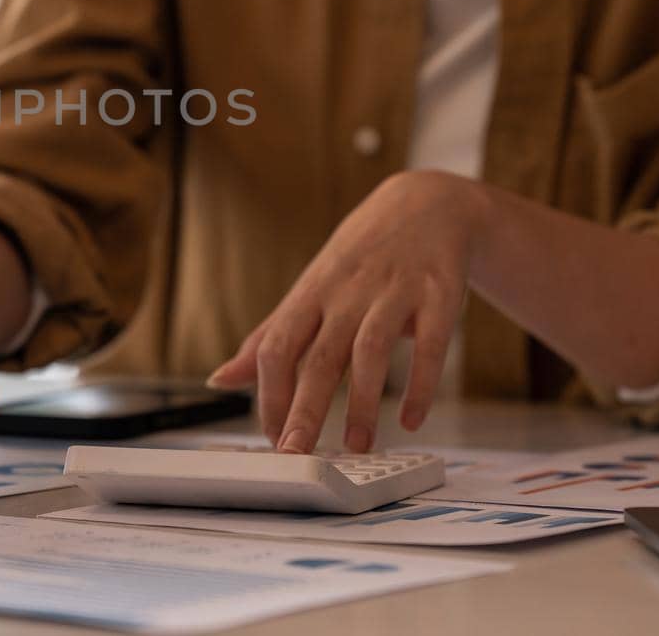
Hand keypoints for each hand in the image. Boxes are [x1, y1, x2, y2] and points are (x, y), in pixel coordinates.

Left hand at [207, 171, 486, 453]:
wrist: (426, 205)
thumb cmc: (360, 258)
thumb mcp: (310, 290)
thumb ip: (269, 338)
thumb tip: (220, 379)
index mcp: (311, 294)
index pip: (278, 346)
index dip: (270, 394)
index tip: (272, 437)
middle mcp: (348, 293)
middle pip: (320, 356)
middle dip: (306, 409)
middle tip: (297, 454)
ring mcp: (393, 292)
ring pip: (371, 351)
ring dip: (363, 404)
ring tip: (358, 447)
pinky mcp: (438, 294)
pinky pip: (431, 344)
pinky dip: (421, 384)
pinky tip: (412, 420)